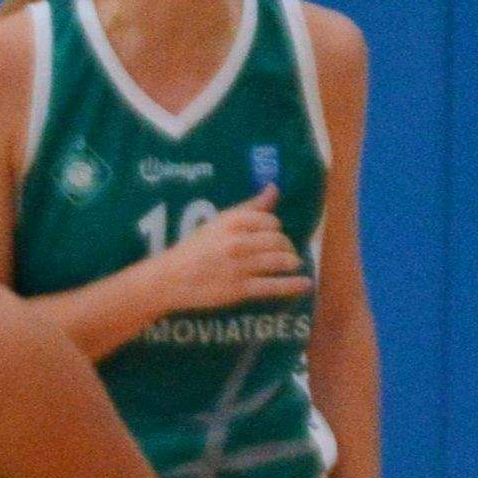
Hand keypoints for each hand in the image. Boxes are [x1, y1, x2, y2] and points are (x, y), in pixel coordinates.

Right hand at [134, 192, 309, 318]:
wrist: (172, 278)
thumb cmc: (195, 249)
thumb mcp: (218, 222)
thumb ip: (249, 207)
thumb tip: (274, 188)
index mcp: (232, 222)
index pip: (270, 221)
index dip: (276, 228)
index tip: (273, 233)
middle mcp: (238, 242)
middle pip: (278, 240)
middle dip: (286, 246)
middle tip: (286, 251)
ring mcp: (240, 266)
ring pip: (279, 261)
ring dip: (292, 262)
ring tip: (294, 264)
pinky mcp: (241, 289)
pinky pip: (274, 286)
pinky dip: (293, 285)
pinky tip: (305, 284)